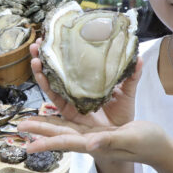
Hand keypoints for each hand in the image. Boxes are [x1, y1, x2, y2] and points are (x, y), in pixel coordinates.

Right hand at [19, 38, 141, 154]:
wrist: (122, 136)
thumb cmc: (123, 113)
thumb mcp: (128, 91)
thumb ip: (130, 76)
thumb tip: (138, 56)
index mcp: (87, 82)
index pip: (70, 64)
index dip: (61, 52)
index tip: (54, 37)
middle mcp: (75, 89)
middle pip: (55, 71)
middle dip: (44, 57)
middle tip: (37, 43)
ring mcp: (69, 100)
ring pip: (50, 82)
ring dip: (40, 70)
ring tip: (34, 58)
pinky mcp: (67, 112)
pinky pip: (53, 98)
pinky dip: (45, 86)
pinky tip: (40, 75)